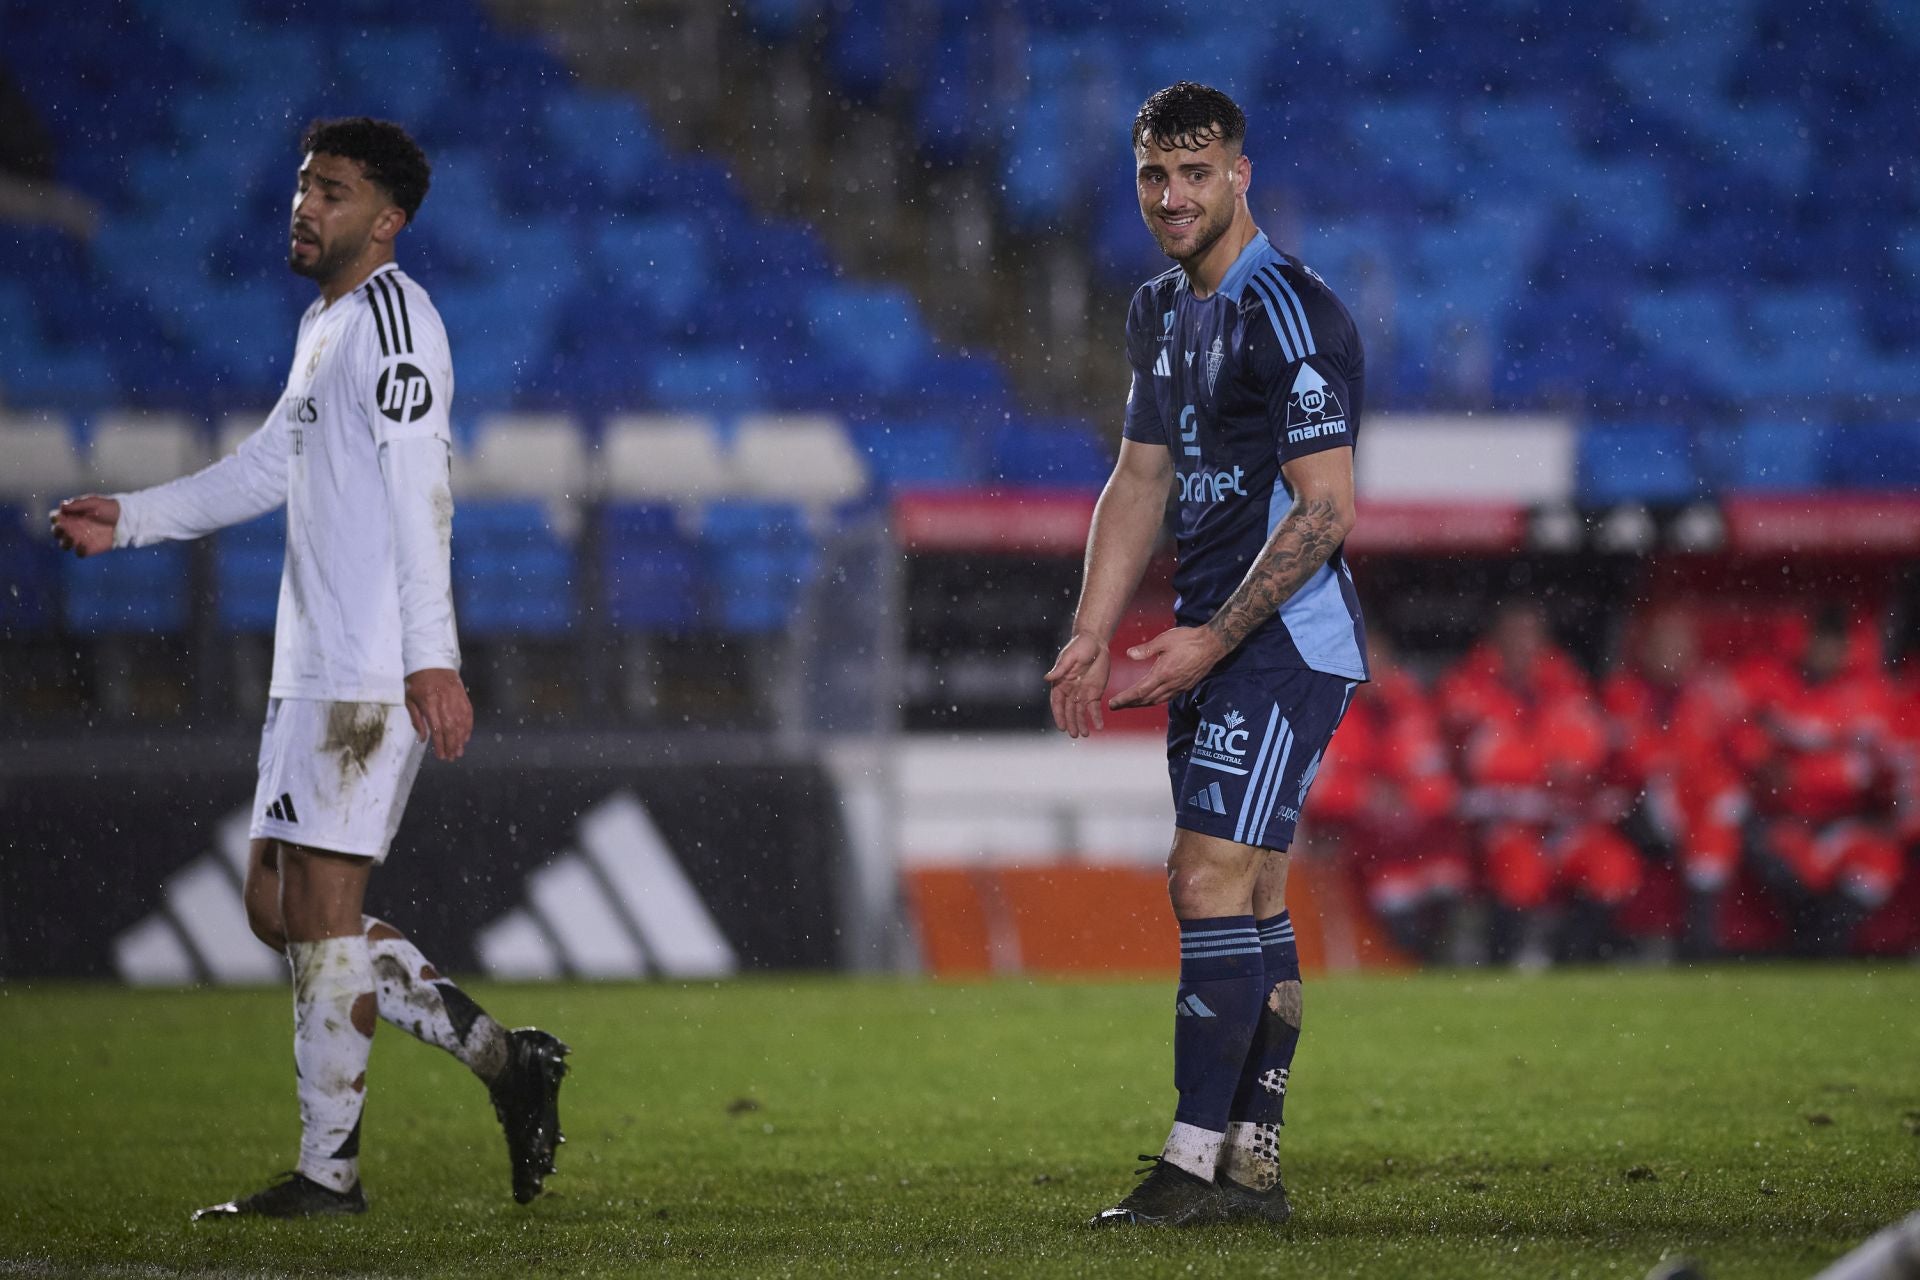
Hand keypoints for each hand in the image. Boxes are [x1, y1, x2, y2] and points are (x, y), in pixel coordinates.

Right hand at [49, 495, 120, 557]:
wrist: (127, 520)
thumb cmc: (109, 508)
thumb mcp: (94, 502)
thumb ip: (78, 504)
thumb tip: (61, 506)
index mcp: (72, 515)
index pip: (55, 518)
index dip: (54, 518)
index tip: (58, 517)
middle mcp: (74, 528)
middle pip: (57, 532)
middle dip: (56, 531)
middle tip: (62, 528)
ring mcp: (81, 539)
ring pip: (64, 544)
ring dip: (64, 542)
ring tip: (71, 538)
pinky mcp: (90, 548)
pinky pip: (79, 553)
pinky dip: (78, 551)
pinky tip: (83, 545)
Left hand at [404, 667, 472, 760]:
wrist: (431, 660)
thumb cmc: (416, 680)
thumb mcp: (409, 699)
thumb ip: (416, 719)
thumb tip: (423, 738)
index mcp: (429, 703)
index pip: (437, 729)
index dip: (440, 744)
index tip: (441, 755)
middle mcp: (444, 702)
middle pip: (451, 728)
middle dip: (452, 745)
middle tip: (452, 757)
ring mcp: (455, 699)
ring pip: (461, 723)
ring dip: (461, 739)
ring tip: (459, 751)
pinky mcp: (462, 696)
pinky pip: (468, 714)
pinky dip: (468, 727)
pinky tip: (466, 737)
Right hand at [1044, 633, 1110, 737]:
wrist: (1095, 641)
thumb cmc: (1079, 646)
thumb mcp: (1069, 656)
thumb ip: (1060, 669)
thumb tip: (1047, 678)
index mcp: (1060, 683)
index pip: (1057, 702)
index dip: (1059, 715)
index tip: (1061, 727)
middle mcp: (1070, 691)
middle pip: (1069, 710)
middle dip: (1071, 723)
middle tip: (1075, 735)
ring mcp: (1082, 693)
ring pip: (1080, 712)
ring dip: (1081, 723)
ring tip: (1084, 735)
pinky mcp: (1095, 693)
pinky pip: (1094, 708)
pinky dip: (1096, 717)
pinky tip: (1098, 727)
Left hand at [1109, 626, 1227, 709]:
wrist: (1212, 644)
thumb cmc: (1188, 639)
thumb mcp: (1164, 640)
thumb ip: (1146, 649)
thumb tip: (1129, 654)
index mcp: (1163, 673)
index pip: (1139, 691)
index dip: (1124, 699)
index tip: (1112, 704)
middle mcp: (1171, 684)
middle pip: (1146, 700)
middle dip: (1129, 704)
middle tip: (1115, 706)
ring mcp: (1179, 687)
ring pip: (1156, 701)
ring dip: (1141, 704)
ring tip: (1129, 703)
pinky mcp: (1185, 686)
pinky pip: (1166, 698)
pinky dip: (1154, 700)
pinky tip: (1150, 698)